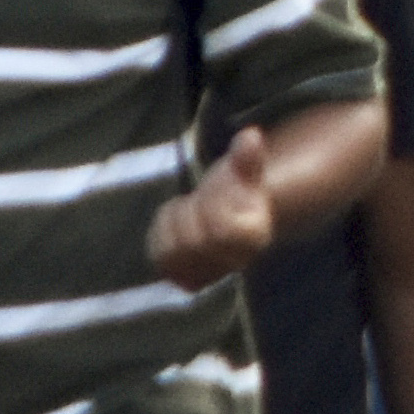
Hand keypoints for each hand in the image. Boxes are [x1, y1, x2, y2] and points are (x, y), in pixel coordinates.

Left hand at [144, 139, 279, 286]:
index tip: (216, 190)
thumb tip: (250, 136)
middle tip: (200, 201)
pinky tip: (176, 226)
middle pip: (193, 242)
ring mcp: (208, 273)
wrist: (232, 216)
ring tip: (189, 212)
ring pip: (172, 251)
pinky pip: (159, 257)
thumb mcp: (242, 169)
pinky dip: (161, 236)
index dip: (209, 205)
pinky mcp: (184, 278)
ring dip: (174, 224)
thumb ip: (245, 157)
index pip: (221, 230)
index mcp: (253, 237)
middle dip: (191, 213)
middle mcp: (233, 262)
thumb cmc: (238, 190)